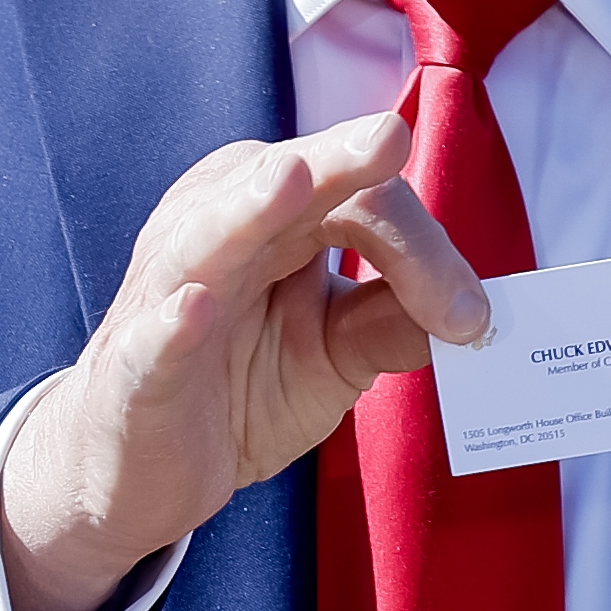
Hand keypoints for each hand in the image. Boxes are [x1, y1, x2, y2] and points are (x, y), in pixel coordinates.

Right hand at [0, 114, 484, 610]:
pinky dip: (174, 322)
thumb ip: (393, 323)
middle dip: (341, 165)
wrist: (140, 471)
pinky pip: (154, 340)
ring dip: (248, 208)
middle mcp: (215, 230)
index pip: (357, 200)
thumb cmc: (237, 388)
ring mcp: (166, 295)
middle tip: (391, 138)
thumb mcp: (333, 354)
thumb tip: (478, 314)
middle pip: (288, 186)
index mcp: (271, 216)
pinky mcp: (132, 369)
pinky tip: (196, 307)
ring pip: (207, 237)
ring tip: (291, 179)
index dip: (423, 249)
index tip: (474, 318)